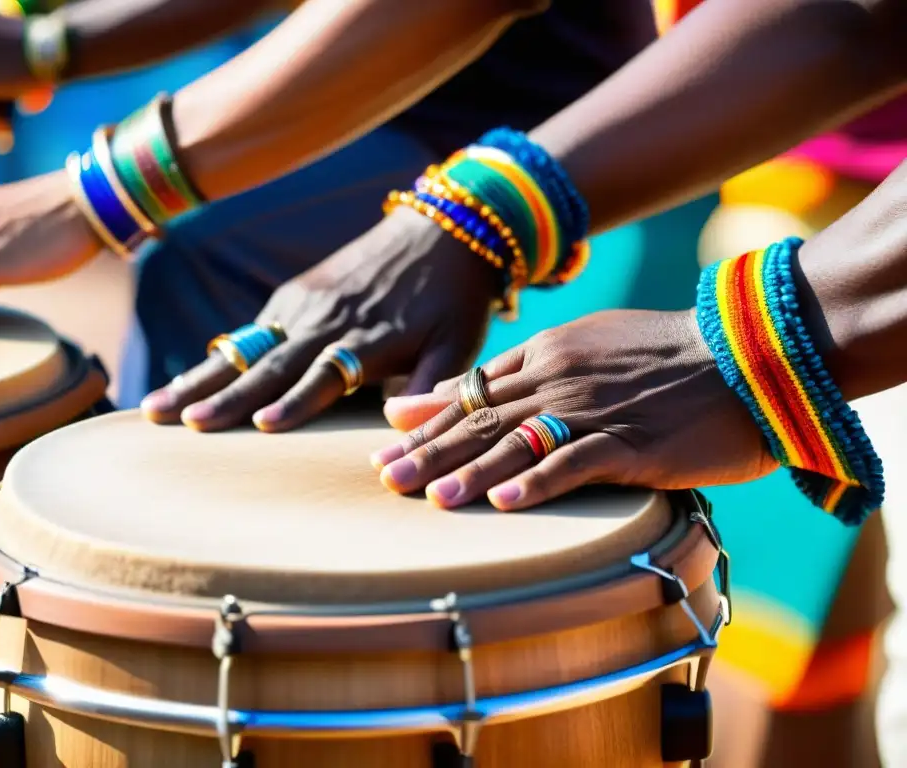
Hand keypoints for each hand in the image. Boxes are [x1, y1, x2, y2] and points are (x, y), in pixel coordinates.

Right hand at [140, 207, 501, 431]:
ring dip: (201, 379)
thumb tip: (403, 425)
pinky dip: (217, 358)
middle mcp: (327, 319)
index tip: (260, 425)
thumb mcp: (458, 344)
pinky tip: (186, 383)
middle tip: (181, 423)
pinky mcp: (293, 293)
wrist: (440, 229)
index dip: (295, 400)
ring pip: (245, 347)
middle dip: (224, 395)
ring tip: (155, 408)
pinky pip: (249, 330)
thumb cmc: (453, 301)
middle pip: (269, 363)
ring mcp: (303, 304)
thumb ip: (435, 385)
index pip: (325, 374)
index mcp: (369, 337)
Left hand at [372, 309, 776, 510]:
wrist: (746, 353)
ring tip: (430, 497)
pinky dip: (540, 482)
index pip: (472, 392)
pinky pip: (578, 462)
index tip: (383, 447)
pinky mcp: (634, 443)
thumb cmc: (663, 355)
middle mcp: (560, 379)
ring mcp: (596, 410)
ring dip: (472, 470)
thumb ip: (517, 369)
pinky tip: (506, 503)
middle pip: (482, 418)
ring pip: (519, 440)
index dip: (425, 422)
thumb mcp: (583, 346)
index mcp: (547, 355)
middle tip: (383, 479)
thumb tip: (454, 388)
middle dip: (428, 449)